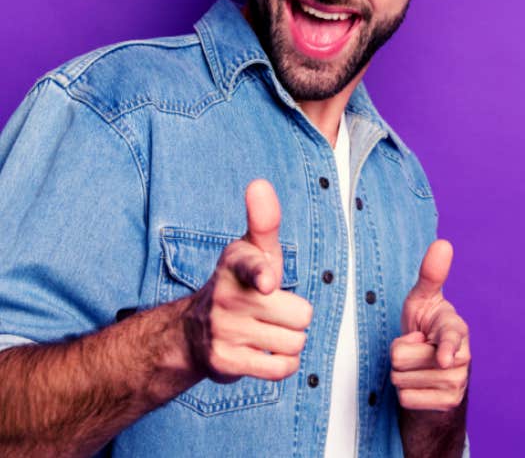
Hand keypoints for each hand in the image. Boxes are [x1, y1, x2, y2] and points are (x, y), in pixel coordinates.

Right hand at [183, 179, 312, 382]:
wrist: (194, 332)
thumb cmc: (240, 283)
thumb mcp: (253, 250)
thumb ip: (264, 220)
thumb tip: (259, 183)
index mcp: (235, 264)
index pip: (252, 266)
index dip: (262, 274)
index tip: (267, 282)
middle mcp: (226, 297)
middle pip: (302, 314)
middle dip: (296, 316)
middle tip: (272, 311)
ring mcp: (224, 331)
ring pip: (295, 343)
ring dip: (289, 341)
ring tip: (265, 331)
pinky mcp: (225, 363)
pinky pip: (282, 369)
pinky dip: (282, 364)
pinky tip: (264, 352)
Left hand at [391, 239, 469, 410]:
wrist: (434, 371)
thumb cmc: (426, 330)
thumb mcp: (422, 301)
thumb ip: (430, 275)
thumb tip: (443, 244)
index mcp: (456, 327)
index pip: (451, 337)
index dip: (446, 347)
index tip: (444, 357)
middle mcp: (462, 356)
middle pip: (401, 357)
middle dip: (399, 353)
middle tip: (416, 349)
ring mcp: (457, 382)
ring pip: (401, 379)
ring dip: (401, 374)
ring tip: (417, 366)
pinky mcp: (448, 403)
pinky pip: (406, 398)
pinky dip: (405, 393)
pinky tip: (420, 384)